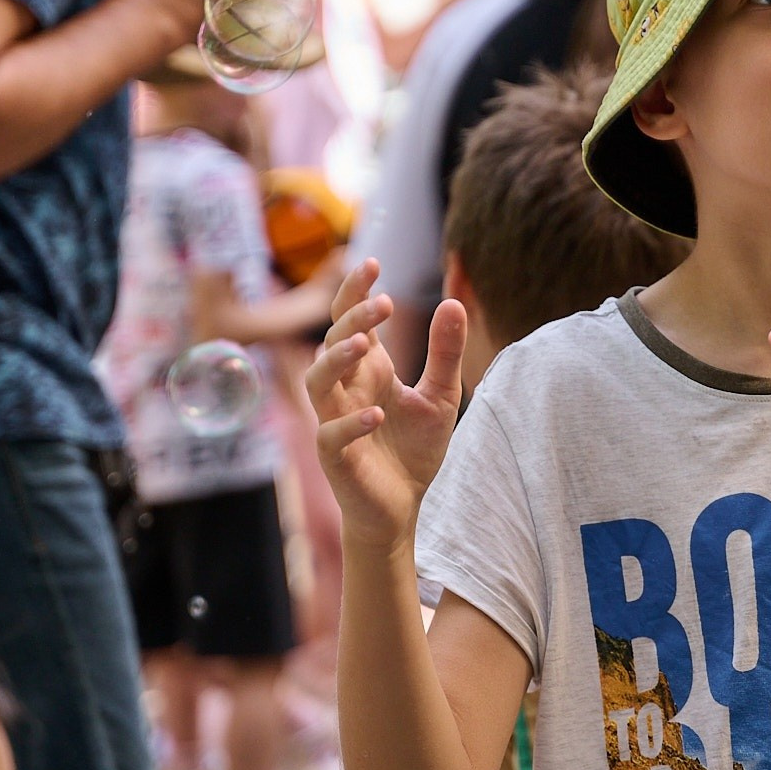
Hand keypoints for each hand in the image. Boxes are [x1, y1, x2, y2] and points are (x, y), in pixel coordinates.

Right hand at [302, 258, 466, 555]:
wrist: (402, 506)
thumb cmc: (414, 449)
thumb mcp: (441, 396)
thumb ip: (445, 352)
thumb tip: (453, 301)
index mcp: (367, 369)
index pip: (351, 320)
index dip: (355, 292)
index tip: (372, 262)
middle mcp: (345, 388)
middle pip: (332, 342)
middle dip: (352, 319)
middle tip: (382, 302)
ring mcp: (333, 420)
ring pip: (317, 381)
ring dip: (336, 360)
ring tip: (365, 345)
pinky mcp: (335, 456)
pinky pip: (330, 435)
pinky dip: (349, 423)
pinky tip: (376, 414)